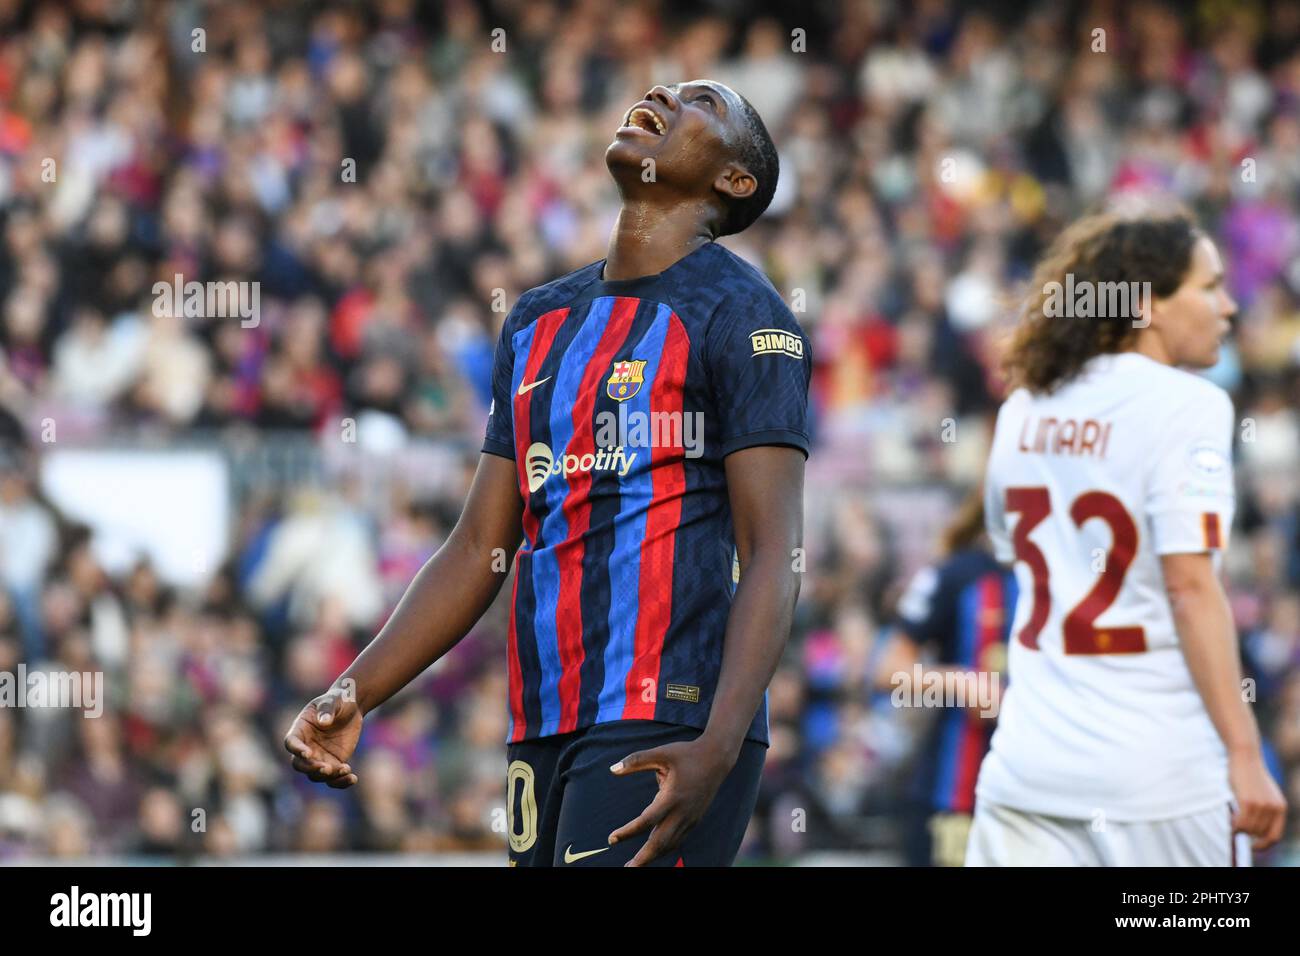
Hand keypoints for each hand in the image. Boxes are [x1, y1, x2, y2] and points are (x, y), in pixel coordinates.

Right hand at [283, 687, 362, 788]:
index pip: (291, 743)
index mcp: (300, 729)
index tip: (308, 753)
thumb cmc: (338, 700)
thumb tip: (323, 721)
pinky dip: (341, 782)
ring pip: (316, 775)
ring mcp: (319, 757)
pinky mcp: (333, 763)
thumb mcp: (333, 700)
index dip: (297, 750)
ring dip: (329, 776)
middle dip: (311, 769)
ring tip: (346, 769)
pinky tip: (353, 778)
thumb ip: (326, 709)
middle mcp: (306, 747)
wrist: (351, 707)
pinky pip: (333, 778)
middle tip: (327, 768)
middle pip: (300, 765)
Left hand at [607, 738, 733, 866]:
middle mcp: (683, 812)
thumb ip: (636, 761)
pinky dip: (665, 849)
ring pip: (670, 844)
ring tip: (635, 864)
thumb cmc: (686, 754)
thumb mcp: (661, 753)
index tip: (612, 839)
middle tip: (627, 869)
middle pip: (660, 842)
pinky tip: (653, 853)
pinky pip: (678, 840)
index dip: (628, 832)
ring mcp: (690, 818)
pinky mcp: (695, 820)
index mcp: (673, 796)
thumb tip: (612, 769)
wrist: (717, 759)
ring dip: (653, 856)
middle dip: (643, 858)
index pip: (647, 821)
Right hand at [1228, 749, 1285, 849]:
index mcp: (1281, 808)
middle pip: (1259, 833)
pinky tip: (1230, 818)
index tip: (1253, 846)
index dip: (1264, 845)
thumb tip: (1255, 830)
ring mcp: (1261, 806)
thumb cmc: (1251, 774)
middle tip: (1237, 825)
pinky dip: (1234, 824)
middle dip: (1247, 833)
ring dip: (1239, 828)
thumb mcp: (1264, 793)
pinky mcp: (1248, 802)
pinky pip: (1240, 823)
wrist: (1245, 756)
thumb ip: (1265, 809)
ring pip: (1248, 829)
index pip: (1274, 836)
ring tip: (1232, 818)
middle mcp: (1274, 808)